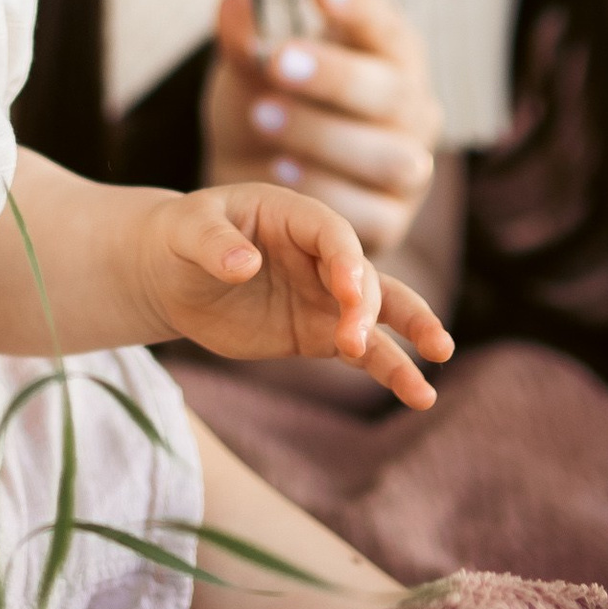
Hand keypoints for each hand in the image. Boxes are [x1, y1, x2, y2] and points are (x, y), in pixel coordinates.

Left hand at [135, 182, 451, 408]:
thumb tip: (243, 265)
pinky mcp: (319, 333)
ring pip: (380, 311)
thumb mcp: (186, 230)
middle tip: (356, 340)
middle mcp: (320, 253)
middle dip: (367, 305)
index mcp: (293, 214)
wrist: (170, 274)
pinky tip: (419, 394)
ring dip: (410, 332)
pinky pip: (363, 351)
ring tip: (437, 359)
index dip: (344, 260)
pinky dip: (391, 369)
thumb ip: (214, 243)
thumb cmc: (180, 237)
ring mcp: (324, 295)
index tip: (345, 292)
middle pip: (362, 274)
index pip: (332, 234)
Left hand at [205, 0, 443, 257]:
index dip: (360, 5)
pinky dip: (324, 190)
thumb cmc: (269, 98)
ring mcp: (410, 170)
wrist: (257, 176)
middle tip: (278, 60)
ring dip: (323, 135)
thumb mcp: (249, 64)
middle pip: (393, 92)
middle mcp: (413, 110)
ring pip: (391, 157)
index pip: (387, 26)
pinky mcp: (392, 221)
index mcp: (390, 56)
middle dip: (336, 75)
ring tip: (262, 115)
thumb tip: (235, 5)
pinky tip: (280, 169)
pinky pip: (370, 213)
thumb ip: (245, 36)